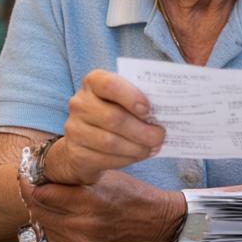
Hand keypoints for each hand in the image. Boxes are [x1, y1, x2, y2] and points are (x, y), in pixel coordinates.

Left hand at [20, 169, 185, 241]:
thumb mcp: (106, 177)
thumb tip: (44, 175)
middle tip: (35, 188)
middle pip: (39, 211)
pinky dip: (58, 230)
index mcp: (91, 201)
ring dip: (47, 215)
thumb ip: (75, 178)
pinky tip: (70, 221)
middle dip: (35, 198)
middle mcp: (84, 226)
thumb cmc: (134, 196)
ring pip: (46, 227)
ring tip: (58, 204)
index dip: (31, 183)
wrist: (157, 225)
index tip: (27, 177)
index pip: (42, 194)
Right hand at [49, 70, 163, 185]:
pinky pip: (105, 159)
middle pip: (113, 118)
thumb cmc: (113, 113)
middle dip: (142, 130)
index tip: (149, 110)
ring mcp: (74, 128)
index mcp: (94, 82)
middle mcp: (80, 103)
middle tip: (160, 135)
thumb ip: (139, 101)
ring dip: (137, 147)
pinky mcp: (76, 152)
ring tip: (153, 147)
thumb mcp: (123, 100)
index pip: (109, 84)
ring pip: (110, 142)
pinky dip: (127, 159)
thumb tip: (167, 113)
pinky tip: (139, 155)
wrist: (83, 141)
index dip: (131, 96)